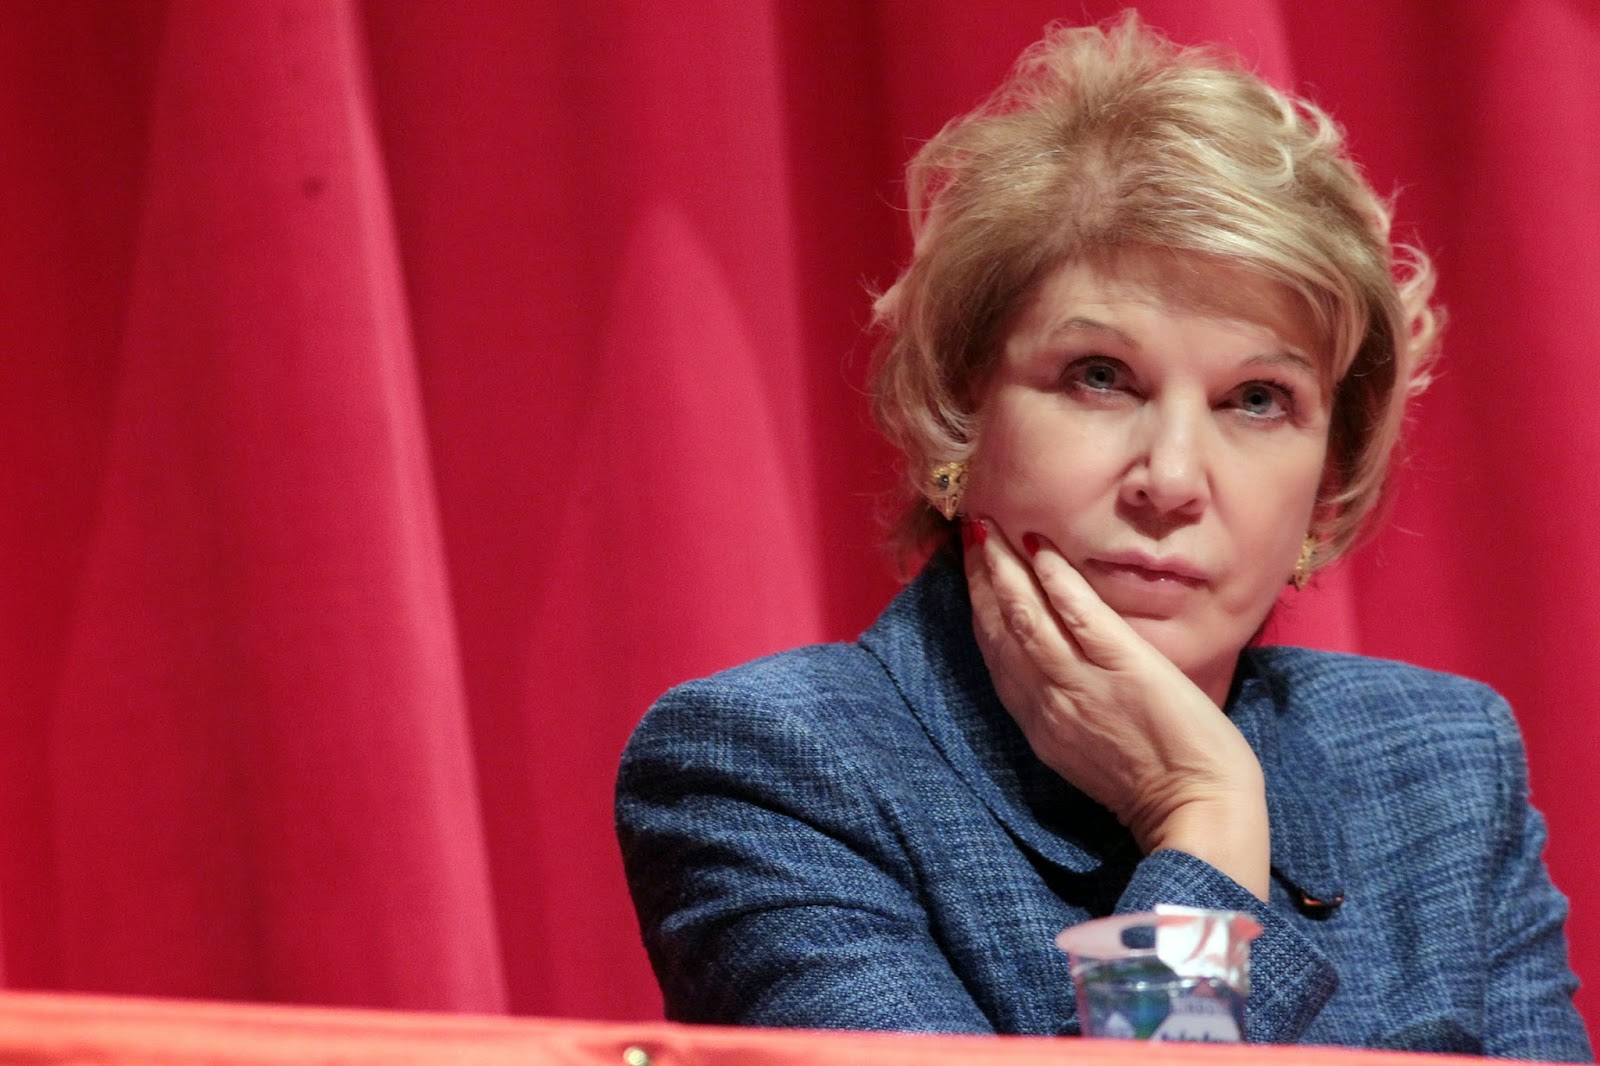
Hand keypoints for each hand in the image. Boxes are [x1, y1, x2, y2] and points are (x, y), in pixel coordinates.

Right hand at [963, 520, 1269, 899]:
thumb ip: (1068, 709)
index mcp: (1040, 722)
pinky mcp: (1123, 668)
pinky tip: (1040, 549)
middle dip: (980, 578)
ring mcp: (1081, 684)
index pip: (997, 653)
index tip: (969, 568)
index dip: (979, 607)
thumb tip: (1061, 666)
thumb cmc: (1158, 786)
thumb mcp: (1091, 750)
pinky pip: (1080, 617)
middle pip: (1001, 629)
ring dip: (1004, 570)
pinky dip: (1056, 582)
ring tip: (989, 528)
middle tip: (968, 531)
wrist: (1199, 810)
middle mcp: (1047, 701)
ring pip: (1027, 618)